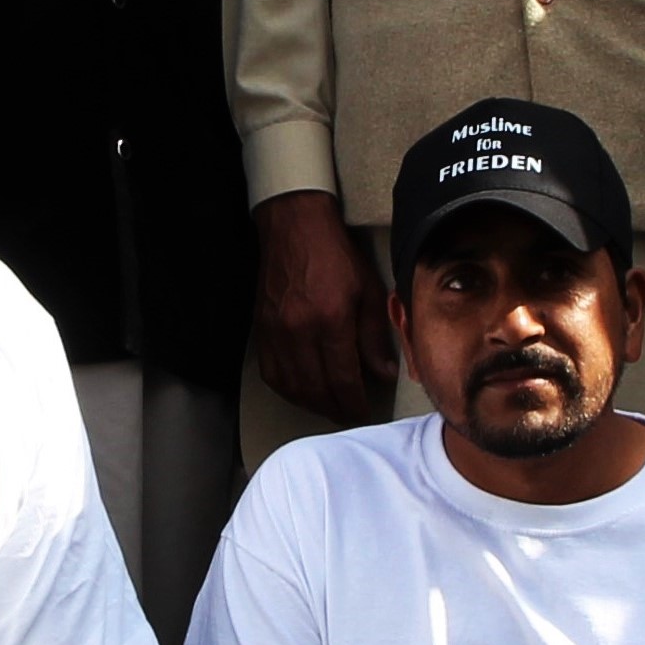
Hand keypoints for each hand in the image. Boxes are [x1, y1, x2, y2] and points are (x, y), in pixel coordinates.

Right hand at [252, 192, 396, 426]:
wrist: (294, 229)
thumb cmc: (336, 255)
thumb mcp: (368, 291)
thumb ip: (374, 336)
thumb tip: (383, 373)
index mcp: (330, 320)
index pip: (343, 379)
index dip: (354, 403)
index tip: (364, 413)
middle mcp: (299, 332)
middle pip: (316, 390)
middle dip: (336, 410)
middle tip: (350, 415)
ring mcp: (276, 333)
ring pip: (292, 387)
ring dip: (312, 404)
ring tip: (330, 407)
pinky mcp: (262, 331)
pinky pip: (272, 374)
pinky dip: (289, 390)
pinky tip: (303, 392)